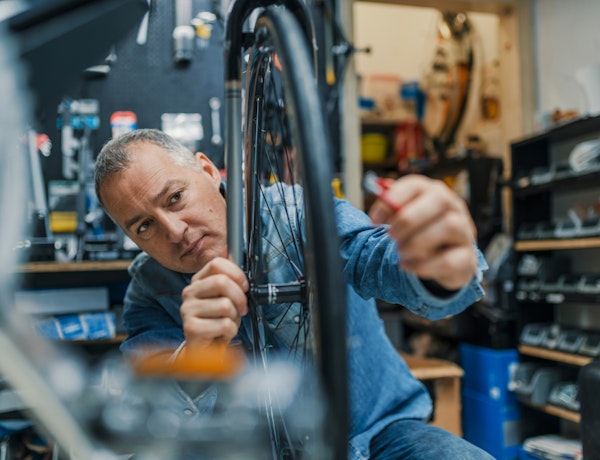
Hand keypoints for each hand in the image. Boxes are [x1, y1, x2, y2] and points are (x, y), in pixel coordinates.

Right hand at [180, 257, 248, 350]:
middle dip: (239, 297)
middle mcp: (189, 292)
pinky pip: (224, 324)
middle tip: (241, 308)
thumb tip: (243, 278)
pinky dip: (231, 331)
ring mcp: (188, 309)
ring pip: (225, 305)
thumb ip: (232, 284)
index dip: (236, 274)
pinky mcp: (190, 327)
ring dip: (234, 317)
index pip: (217, 264)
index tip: (244, 287)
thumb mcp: (226, 298)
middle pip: (221, 282)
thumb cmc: (218, 321)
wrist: (206, 348)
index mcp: (198, 281)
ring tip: (228, 322)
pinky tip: (223, 333)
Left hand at [368, 174, 477, 290]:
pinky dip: (422, 265)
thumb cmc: (421, 233)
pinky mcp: (466, 257)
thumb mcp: (406, 219)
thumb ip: (392, 213)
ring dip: (417, 242)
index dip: (392, 200)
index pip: (416, 184)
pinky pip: (449, 260)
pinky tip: (407, 265)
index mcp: (433, 192)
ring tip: (401, 251)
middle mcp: (453, 207)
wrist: (447, 259)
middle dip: (409, 219)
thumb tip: (375, 217)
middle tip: (391, 236)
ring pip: (449, 226)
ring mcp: (464, 231)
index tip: (375, 220)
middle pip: (440, 199)